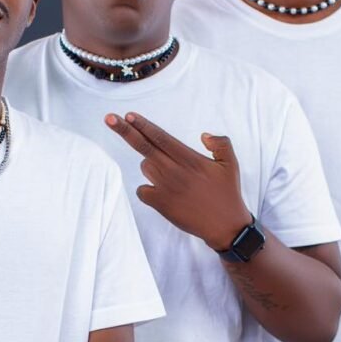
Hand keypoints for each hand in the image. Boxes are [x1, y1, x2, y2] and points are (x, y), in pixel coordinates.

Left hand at [105, 112, 251, 249]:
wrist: (224, 226)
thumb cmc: (227, 193)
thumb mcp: (231, 164)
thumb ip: (221, 144)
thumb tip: (203, 134)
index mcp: (191, 159)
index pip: (161, 137)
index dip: (143, 125)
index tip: (128, 115)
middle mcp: (175, 171)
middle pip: (144, 147)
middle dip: (125, 130)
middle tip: (109, 118)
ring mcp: (166, 188)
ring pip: (145, 167)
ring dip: (151, 165)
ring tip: (172, 175)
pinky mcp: (161, 204)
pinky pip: (143, 190)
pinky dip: (148, 189)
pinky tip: (163, 192)